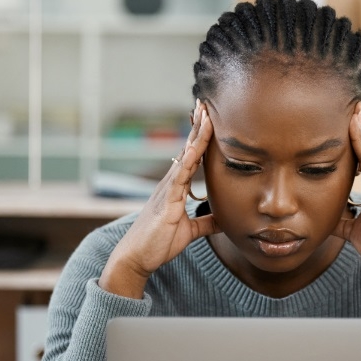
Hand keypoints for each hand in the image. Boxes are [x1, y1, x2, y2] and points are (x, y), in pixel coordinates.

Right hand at [100, 101, 217, 298]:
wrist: (136, 258)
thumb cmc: (157, 244)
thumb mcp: (189, 232)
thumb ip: (205, 222)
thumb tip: (224, 219)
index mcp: (176, 188)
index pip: (191, 157)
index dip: (201, 137)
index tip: (209, 117)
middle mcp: (170, 183)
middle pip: (187, 149)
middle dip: (198, 126)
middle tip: (206, 103)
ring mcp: (167, 189)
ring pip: (185, 156)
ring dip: (196, 136)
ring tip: (204, 114)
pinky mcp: (166, 201)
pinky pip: (179, 176)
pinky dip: (187, 160)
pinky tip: (194, 147)